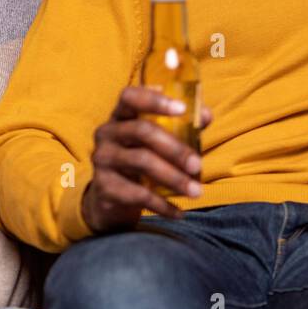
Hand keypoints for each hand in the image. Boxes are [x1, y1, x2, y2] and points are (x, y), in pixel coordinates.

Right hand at [81, 86, 211, 232]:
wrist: (112, 198)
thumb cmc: (144, 159)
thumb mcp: (161, 140)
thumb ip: (184, 126)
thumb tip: (205, 116)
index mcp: (122, 115)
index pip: (130, 96)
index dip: (155, 100)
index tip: (182, 109)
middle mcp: (107, 133)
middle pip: (142, 131)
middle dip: (175, 148)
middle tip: (198, 165)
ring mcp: (102, 159)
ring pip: (142, 162)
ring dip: (174, 178)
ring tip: (196, 192)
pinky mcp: (103, 186)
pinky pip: (137, 194)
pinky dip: (162, 204)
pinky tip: (179, 213)